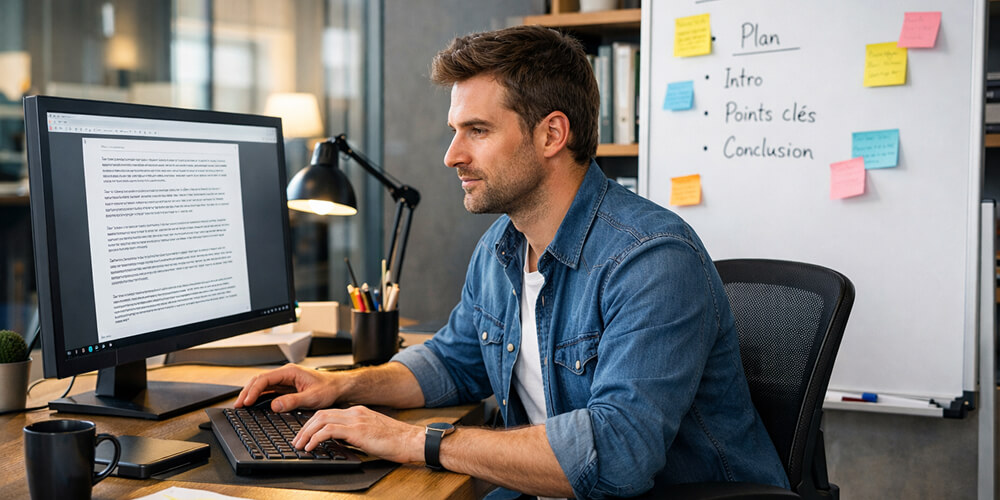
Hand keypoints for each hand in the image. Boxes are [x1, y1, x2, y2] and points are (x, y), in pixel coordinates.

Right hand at [234, 364, 341, 411]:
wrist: (338, 388)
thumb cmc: (328, 389)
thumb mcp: (311, 397)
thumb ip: (293, 401)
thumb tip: (275, 405)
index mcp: (290, 372)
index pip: (265, 379)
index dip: (253, 390)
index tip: (246, 402)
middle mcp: (285, 374)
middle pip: (259, 381)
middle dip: (247, 392)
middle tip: (238, 405)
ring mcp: (285, 381)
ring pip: (262, 385)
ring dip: (251, 394)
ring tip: (241, 405)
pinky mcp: (286, 388)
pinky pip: (268, 391)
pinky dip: (259, 397)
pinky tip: (253, 405)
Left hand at [292, 405, 424, 463]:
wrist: (411, 440)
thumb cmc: (396, 441)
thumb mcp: (371, 435)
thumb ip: (355, 434)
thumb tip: (339, 442)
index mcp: (358, 412)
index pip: (329, 412)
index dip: (313, 422)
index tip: (304, 433)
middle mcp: (355, 412)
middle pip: (321, 414)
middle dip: (305, 427)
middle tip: (297, 440)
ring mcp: (356, 419)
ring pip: (321, 419)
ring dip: (306, 433)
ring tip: (300, 445)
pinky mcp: (357, 430)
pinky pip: (329, 431)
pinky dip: (315, 438)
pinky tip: (311, 447)